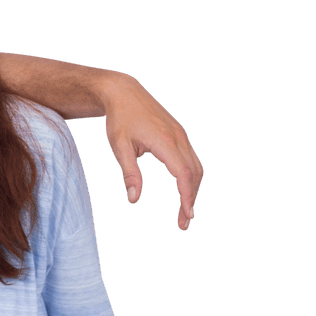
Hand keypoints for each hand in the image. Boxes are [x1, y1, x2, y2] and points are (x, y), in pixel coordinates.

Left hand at [101, 73, 203, 230]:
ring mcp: (181, 135)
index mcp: (164, 141)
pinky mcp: (179, 134)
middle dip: (191, 199)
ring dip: (193, 190)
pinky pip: (192, 159)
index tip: (186, 216)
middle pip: (194, 174)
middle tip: (183, 223)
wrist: (124, 93)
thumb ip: (129, 174)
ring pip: (196, 167)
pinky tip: (185, 191)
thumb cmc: (119, 120)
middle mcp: (178, 137)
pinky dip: (191, 177)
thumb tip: (133, 200)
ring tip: (184, 211)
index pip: (183, 174)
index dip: (187, 197)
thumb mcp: (119, 148)